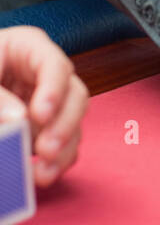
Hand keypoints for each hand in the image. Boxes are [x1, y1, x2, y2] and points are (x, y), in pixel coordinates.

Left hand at [0, 26, 88, 186]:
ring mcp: (49, 102)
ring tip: (42, 173)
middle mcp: (45, 76)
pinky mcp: (44, 127)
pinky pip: (62, 145)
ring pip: (73, 124)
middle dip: (64, 125)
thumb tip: (19, 120)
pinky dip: (56, 162)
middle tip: (46, 149)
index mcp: (28, 49)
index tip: (40, 115)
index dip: (53, 90)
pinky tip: (41, 175)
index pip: (54, 65)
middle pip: (74, 96)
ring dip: (63, 150)